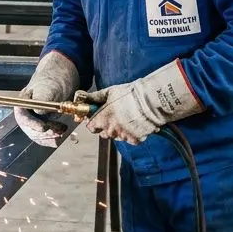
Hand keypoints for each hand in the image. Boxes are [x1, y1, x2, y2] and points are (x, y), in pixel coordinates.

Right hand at [12, 51, 79, 146]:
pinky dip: (53, 138)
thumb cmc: (52, 81)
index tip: (45, 128)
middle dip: (44, 134)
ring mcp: (33, 120)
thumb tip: (38, 112)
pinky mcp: (41, 125)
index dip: (32, 124)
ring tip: (62, 132)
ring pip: (37, 135)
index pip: (22, 116)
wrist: (59, 79)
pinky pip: (44, 137)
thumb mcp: (49, 87)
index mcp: (23, 101)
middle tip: (57, 133)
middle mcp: (25, 113)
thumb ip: (43, 97)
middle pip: (29, 129)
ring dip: (49, 137)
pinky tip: (62, 133)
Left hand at [76, 62, 203, 144]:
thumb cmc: (130, 94)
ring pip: (117, 136)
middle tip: (116, 115)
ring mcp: (123, 136)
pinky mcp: (135, 139)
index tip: (98, 117)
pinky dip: (132, 133)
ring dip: (120, 129)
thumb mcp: (110, 92)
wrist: (151, 100)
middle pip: (104, 133)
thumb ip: (94, 97)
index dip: (94, 122)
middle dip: (107, 126)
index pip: (91, 127)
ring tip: (129, 116)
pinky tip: (136, 122)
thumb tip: (81, 97)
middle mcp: (111, 129)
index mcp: (103, 118)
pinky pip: (129, 138)